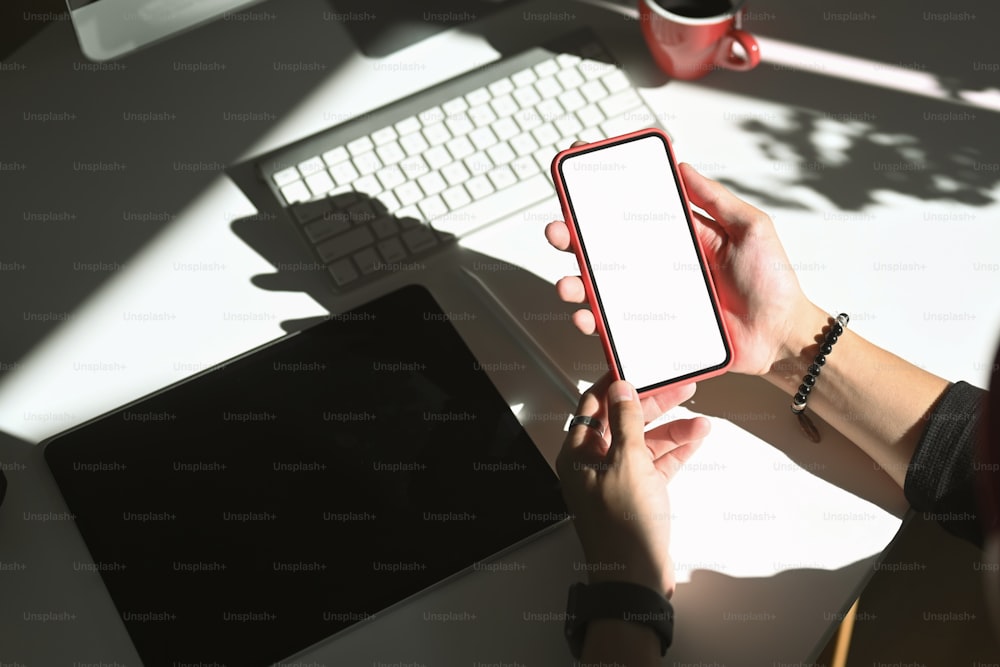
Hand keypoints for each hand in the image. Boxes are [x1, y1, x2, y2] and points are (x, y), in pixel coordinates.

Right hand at [544, 159, 819, 375]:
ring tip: (569, 283)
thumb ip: (716, 198)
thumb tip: (683, 166)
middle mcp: (659, 266)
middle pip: (605, 250)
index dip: (603, 196)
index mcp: (679, 237)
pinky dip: (595, 323)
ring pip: (602, 289)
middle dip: (572, 239)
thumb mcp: (751, 228)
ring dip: (576, 283)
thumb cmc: (772, 283)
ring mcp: (654, 299)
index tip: (579, 178)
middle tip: (559, 231)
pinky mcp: (655, 330)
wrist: (780, 335)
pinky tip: (588, 318)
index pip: (633, 212)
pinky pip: (617, 327)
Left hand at [557, 373, 709, 597]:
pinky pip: (656, 463)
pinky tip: (696, 437)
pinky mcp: (637, 494)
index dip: (615, 383)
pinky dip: (675, 450)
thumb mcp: (627, 464)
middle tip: (678, 386)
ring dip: (670, 428)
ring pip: (643, 442)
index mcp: (578, 453)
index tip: (637, 366)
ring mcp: (616, 479)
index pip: (593, 404)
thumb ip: (626, 422)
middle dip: (652, 403)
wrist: (635, 578)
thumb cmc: (622, 530)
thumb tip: (622, 389)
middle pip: (622, 421)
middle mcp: (593, 464)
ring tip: (698, 415)